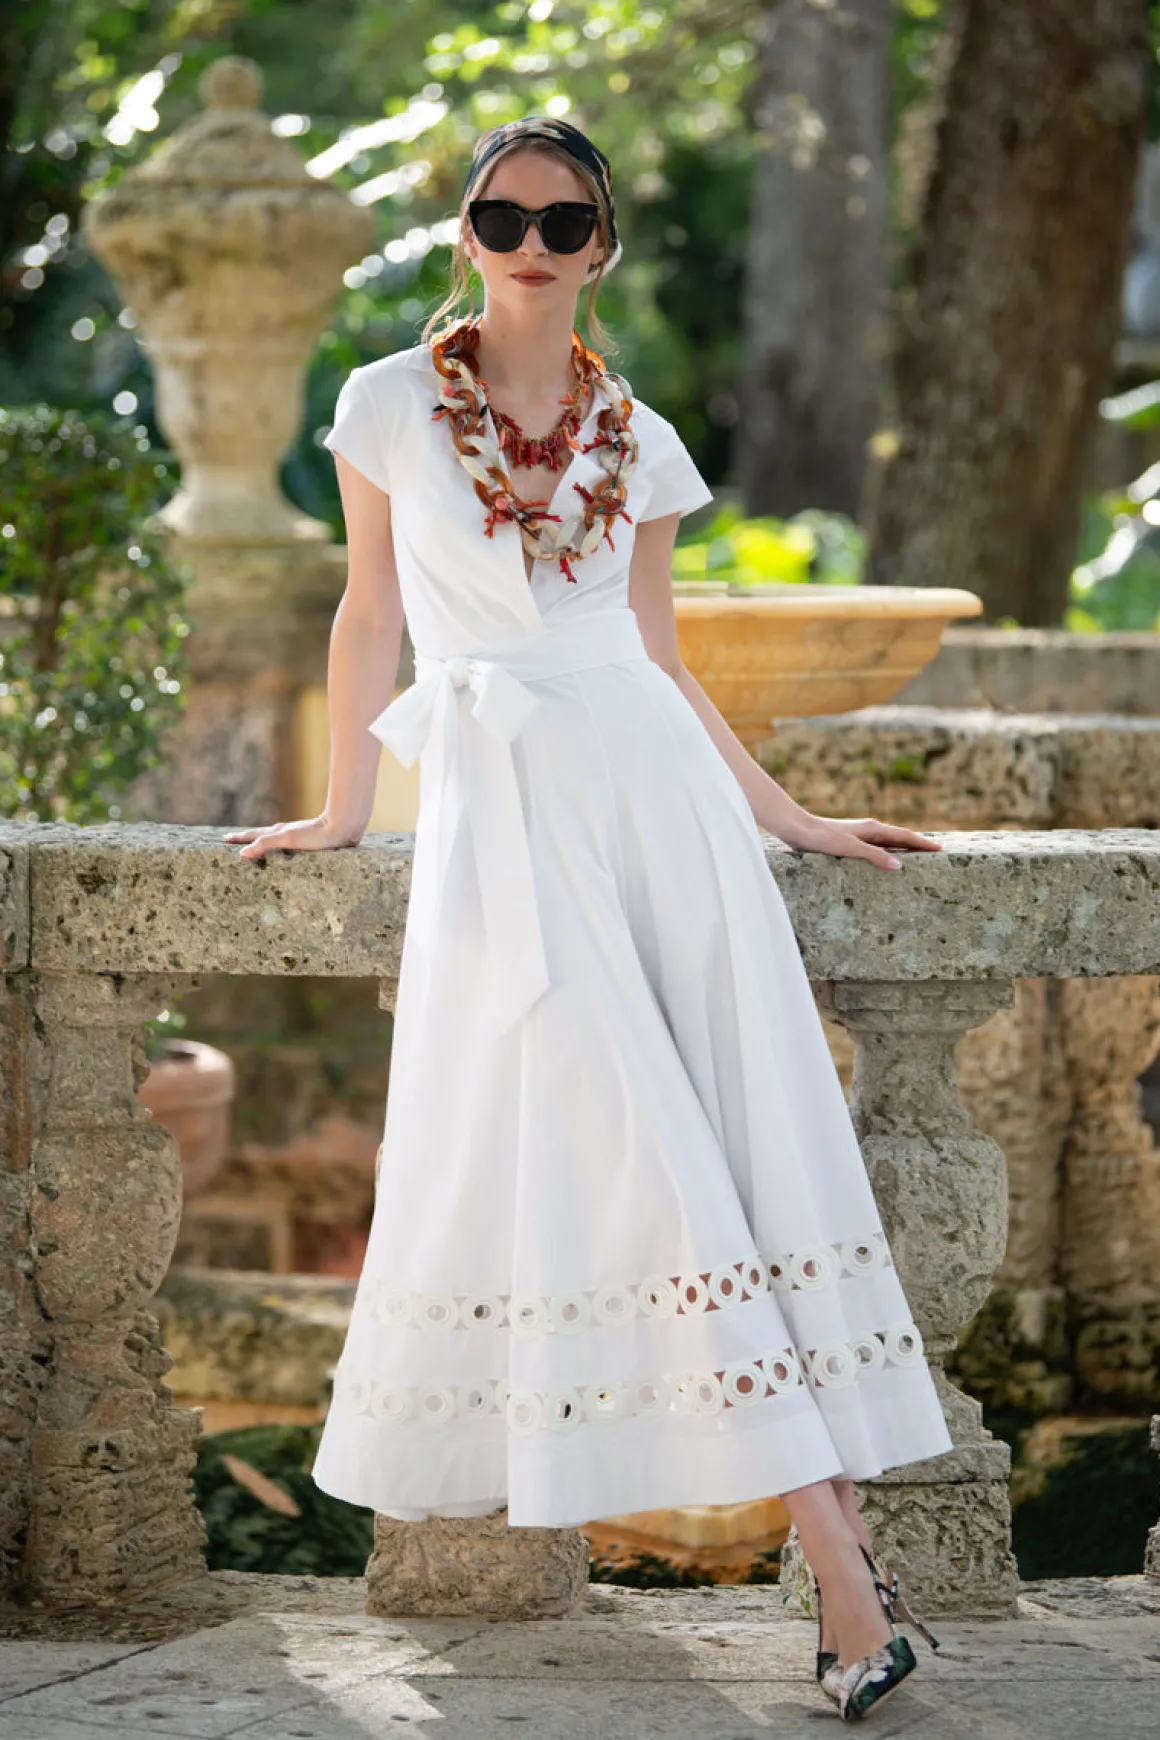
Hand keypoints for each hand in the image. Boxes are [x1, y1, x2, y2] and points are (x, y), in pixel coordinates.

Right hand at [223, 814, 360, 859]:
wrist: (341, 828)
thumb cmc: (315, 836)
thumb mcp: (286, 840)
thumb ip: (264, 844)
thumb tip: (242, 853)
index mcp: (278, 832)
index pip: (253, 836)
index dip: (239, 838)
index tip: (225, 838)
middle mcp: (285, 833)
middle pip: (262, 835)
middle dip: (247, 839)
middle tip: (234, 839)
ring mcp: (296, 836)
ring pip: (275, 839)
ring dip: (263, 842)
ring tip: (256, 846)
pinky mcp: (309, 842)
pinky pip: (288, 846)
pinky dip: (279, 848)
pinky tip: (286, 852)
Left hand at [780, 813, 942, 871]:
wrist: (798, 829)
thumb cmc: (823, 838)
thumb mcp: (850, 848)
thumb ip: (875, 856)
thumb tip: (900, 866)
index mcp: (873, 829)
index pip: (905, 837)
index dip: (922, 843)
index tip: (940, 849)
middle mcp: (869, 830)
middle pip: (899, 838)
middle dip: (917, 845)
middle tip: (935, 854)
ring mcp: (859, 835)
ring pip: (887, 842)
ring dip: (903, 849)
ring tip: (916, 858)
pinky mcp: (848, 842)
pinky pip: (875, 847)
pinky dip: (887, 853)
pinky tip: (883, 861)